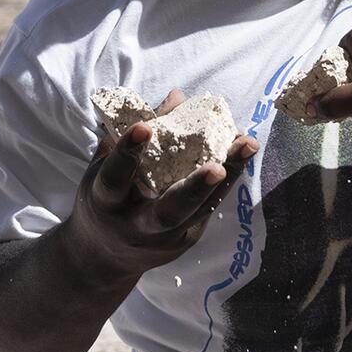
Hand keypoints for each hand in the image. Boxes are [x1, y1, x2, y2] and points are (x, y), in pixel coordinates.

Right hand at [65, 90, 257, 282]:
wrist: (105, 255)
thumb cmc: (104, 198)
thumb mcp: (104, 166)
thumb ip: (133, 133)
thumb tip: (177, 97)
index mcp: (106, 202)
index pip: (115, 178)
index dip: (128, 153)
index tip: (145, 126)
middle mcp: (136, 225)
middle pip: (169, 211)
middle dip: (194, 187)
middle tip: (217, 166)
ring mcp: (164, 237)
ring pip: (199, 210)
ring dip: (227, 177)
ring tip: (247, 145)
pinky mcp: (186, 239)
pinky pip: (208, 207)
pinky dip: (226, 180)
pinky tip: (241, 154)